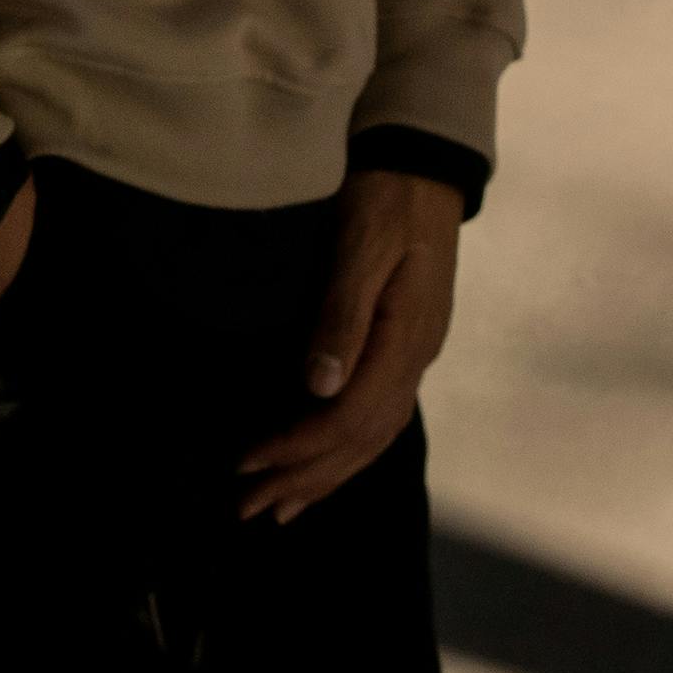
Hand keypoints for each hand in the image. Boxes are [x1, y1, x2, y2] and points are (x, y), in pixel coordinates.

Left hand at [233, 165, 459, 520]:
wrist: (426, 163)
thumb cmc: (388, 196)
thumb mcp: (362, 245)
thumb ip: (341, 315)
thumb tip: (317, 387)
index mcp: (405, 339)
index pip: (348, 416)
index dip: (296, 446)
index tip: (246, 464)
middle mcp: (416, 357)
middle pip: (361, 440)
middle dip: (305, 477)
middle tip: (249, 509)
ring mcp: (416, 354)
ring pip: (373, 436)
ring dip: (325, 475)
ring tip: (279, 507)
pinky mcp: (406, 346)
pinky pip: (378, 416)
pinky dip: (347, 449)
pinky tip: (323, 463)